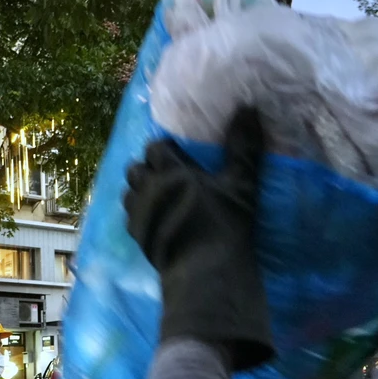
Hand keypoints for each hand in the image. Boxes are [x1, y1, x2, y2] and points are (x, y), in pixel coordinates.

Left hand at [123, 109, 273, 369]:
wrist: (204, 271)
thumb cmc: (225, 225)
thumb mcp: (241, 184)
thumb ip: (243, 147)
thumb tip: (248, 107)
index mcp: (169, 170)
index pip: (156, 147)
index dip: (166, 150)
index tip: (179, 156)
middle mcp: (147, 188)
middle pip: (136, 168)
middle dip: (148, 169)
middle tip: (169, 177)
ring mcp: (138, 214)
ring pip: (129, 192)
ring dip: (140, 191)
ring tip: (159, 198)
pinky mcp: (136, 238)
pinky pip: (130, 218)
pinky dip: (139, 214)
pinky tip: (155, 221)